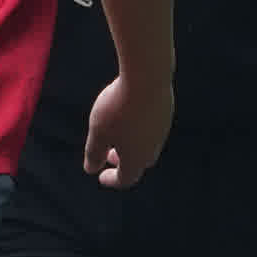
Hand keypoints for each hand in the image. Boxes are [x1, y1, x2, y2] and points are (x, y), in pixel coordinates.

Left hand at [86, 66, 176, 188]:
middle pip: (139, 163)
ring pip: (147, 145)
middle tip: (109, 155)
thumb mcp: (98, 132)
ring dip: (131, 145)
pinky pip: (151, 128)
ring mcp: (162, 129)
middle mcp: (153, 147)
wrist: (147, 77)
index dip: (112, 180)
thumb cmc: (118, 107)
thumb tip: (91, 169)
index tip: (100, 177)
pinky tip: (129, 114)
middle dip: (123, 162)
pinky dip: (139, 129)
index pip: (125, 179)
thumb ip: (94, 153)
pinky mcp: (165, 112)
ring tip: (117, 132)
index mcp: (136, 158)